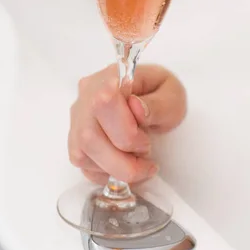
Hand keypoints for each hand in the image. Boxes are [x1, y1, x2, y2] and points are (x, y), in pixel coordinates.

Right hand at [68, 64, 186, 184]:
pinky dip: (106, 172)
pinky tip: (125, 165)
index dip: (126, 132)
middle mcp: (87, 95)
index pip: (104, 102)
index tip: (147, 141)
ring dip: (116, 168)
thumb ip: (158, 104)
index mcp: (112, 77)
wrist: (153, 99)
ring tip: (140, 163)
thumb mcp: (173, 96)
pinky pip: (82, 163)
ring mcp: (78, 117)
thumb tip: (136, 108)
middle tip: (148, 158)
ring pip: (83, 154)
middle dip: (123, 159)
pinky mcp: (76, 137)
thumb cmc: (162, 95)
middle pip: (90, 136)